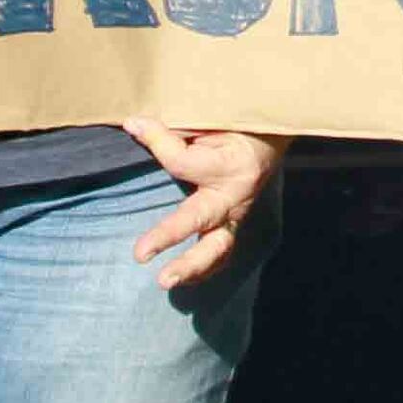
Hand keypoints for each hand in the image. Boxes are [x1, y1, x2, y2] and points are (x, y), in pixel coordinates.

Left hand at [127, 122, 285, 290]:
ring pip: (217, 247)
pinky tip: (182, 280)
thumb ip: (172, 130)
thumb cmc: (233, 124)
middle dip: (170, 235)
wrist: (269, 135)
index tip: (136, 125)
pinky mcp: (234, 225)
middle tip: (140, 253)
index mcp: (231, 163)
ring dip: (190, 267)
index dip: (158, 142)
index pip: (184, 162)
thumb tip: (132, 124)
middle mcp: (236, 194)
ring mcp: (237, 214)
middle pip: (201, 218)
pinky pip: (221, 253)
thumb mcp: (208, 120)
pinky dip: (203, 268)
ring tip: (165, 281)